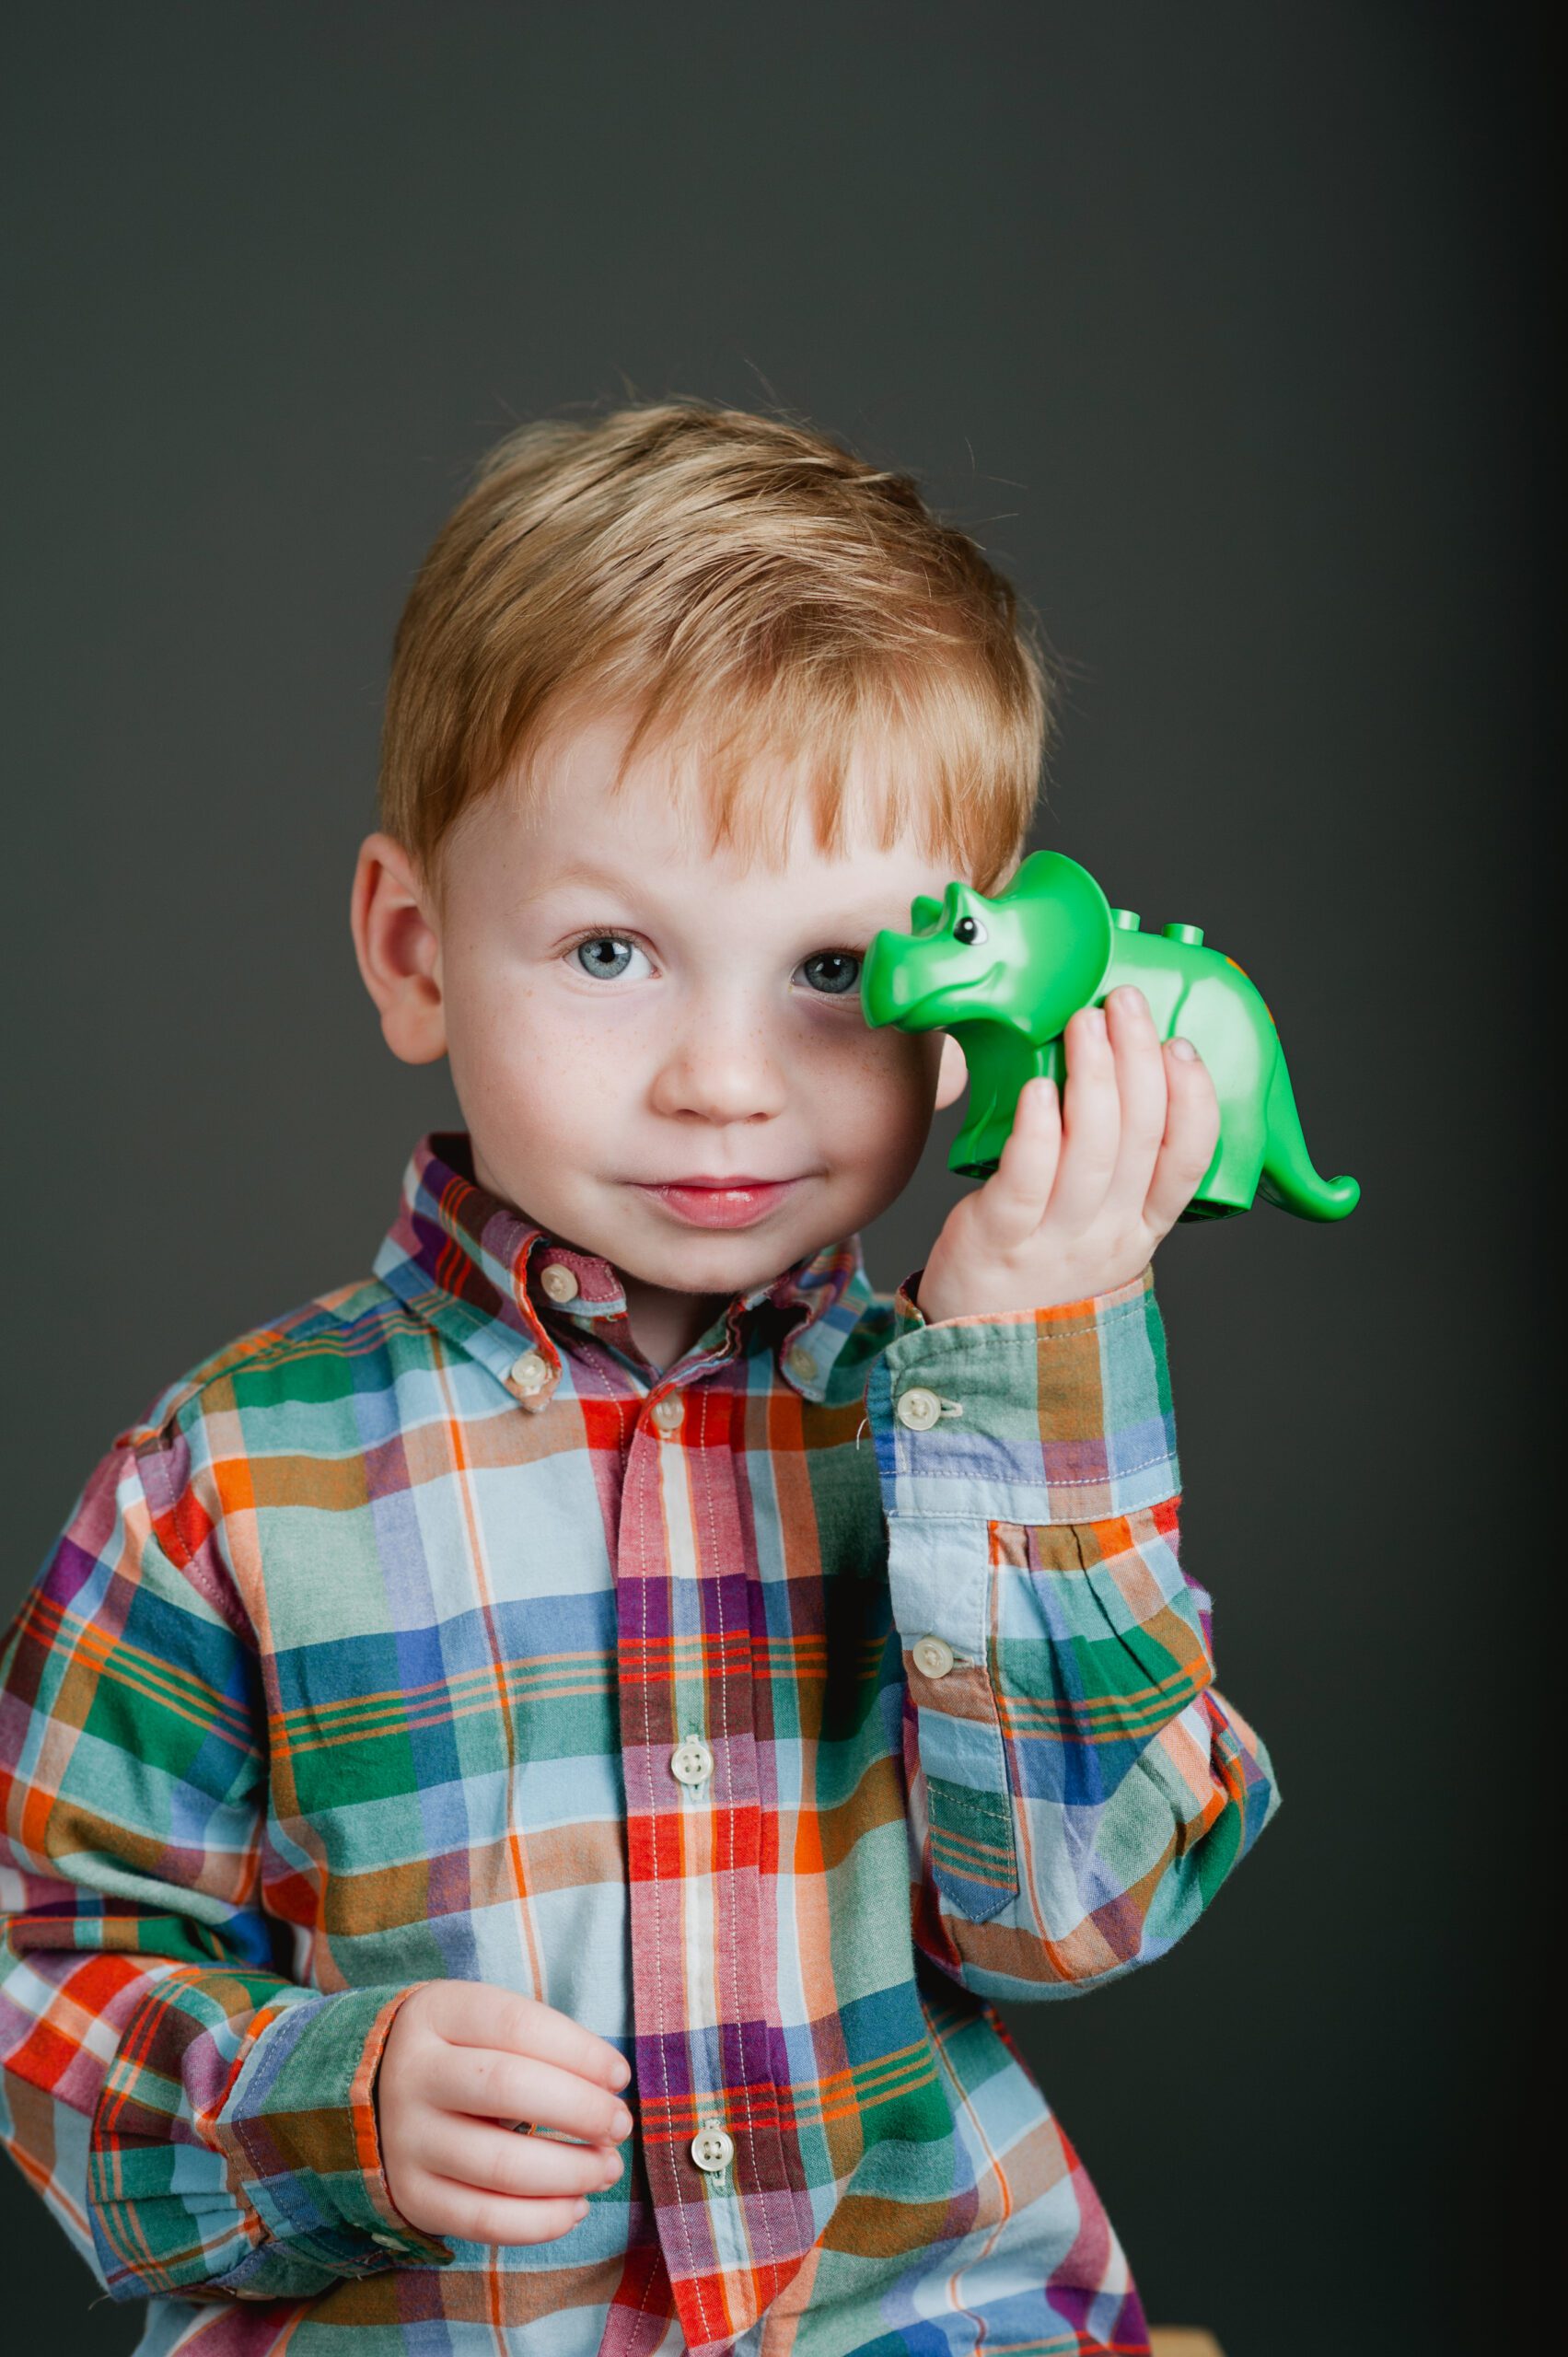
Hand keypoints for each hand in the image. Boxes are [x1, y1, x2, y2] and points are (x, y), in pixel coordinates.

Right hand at [377, 1980, 632, 2245]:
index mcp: (435, 2014)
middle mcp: (412, 2074)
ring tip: (608, 2168)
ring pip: (499, 2164)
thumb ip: (543, 2045)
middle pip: (507, 2088)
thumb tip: (610, 2090)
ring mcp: (406, 2140)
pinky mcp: (412, 2196)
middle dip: (580, 2110)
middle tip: (620, 2125)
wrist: (378, 2096)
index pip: (518, 2024)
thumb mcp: (486, 2024)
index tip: (620, 2075)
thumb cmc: (463, 2052)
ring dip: (570, 2172)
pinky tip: (575, 2207)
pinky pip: (483, 2221)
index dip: (581, 2051)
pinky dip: (541, 2222)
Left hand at [916, 986, 1219, 1320]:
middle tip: (1124, 1002)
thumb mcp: (1097, 1226)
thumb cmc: (1037, 1265)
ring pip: (1091, 1152)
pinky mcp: (998, 1240)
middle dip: (1138, 1059)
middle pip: (1140, 1139)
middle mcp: (1108, 1234)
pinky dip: (1037, 1132)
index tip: (1182, 1045)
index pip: (1188, 1160)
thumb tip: (1117, 1070)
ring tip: (1085, 1023)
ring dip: (1094, 1078)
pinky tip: (1040, 1089)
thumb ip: (1114, 1164)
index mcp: (1141, 1226)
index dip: (1193, 1099)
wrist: (978, 1343)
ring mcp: (1055, 1240)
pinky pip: (1025, 1182)